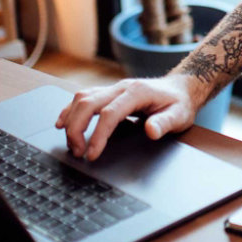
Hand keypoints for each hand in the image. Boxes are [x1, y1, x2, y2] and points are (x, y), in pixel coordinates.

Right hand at [55, 75, 201, 160]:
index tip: (92, 154)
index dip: (98, 134)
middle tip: (78, 152)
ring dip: (71, 120)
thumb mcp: (179, 116)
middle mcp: (121, 87)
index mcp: (137, 92)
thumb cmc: (179, 103)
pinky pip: (83, 98)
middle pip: (88, 103)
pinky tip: (62, 123)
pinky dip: (69, 110)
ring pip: (81, 98)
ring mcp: (113, 88)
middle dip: (77, 128)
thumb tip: (151, 131)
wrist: (180, 88)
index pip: (110, 113)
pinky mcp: (108, 93)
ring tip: (72, 144)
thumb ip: (165, 123)